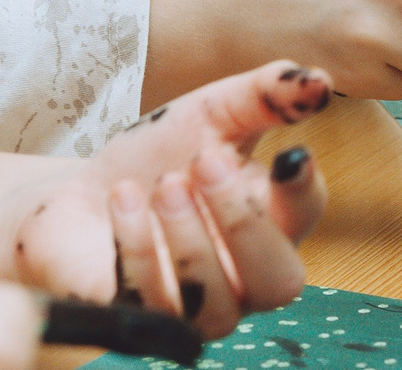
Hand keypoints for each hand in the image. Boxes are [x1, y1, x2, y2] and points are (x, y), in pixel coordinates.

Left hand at [0, 59, 331, 338]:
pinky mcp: (140, 320)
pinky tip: (122, 199)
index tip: (291, 152)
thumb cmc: (157, 157)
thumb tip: (321, 81)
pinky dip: (137, 248)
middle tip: (206, 162)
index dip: (304, 189)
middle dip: (245, 224)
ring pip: (218, 308)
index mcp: (270, 220)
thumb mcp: (210, 111)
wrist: (81, 194)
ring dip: (191, 240)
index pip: (307, 216)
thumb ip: (266, 95)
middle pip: (279, 282)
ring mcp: (194, 308)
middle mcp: (243, 276)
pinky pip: (151, 305)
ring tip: (163, 184)